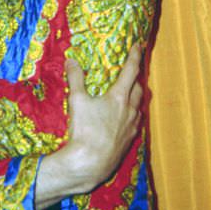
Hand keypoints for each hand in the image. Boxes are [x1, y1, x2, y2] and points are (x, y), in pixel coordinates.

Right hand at [35, 44, 144, 209]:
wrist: (91, 163)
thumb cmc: (85, 130)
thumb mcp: (77, 101)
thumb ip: (75, 79)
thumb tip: (71, 61)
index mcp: (120, 97)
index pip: (131, 70)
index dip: (134, 56)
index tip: (137, 46)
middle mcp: (131, 110)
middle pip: (139, 88)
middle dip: (136, 79)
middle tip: (131, 73)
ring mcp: (132, 126)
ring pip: (139, 106)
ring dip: (135, 98)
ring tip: (127, 95)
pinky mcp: (129, 140)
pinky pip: (135, 122)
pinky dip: (132, 114)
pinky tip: (123, 119)